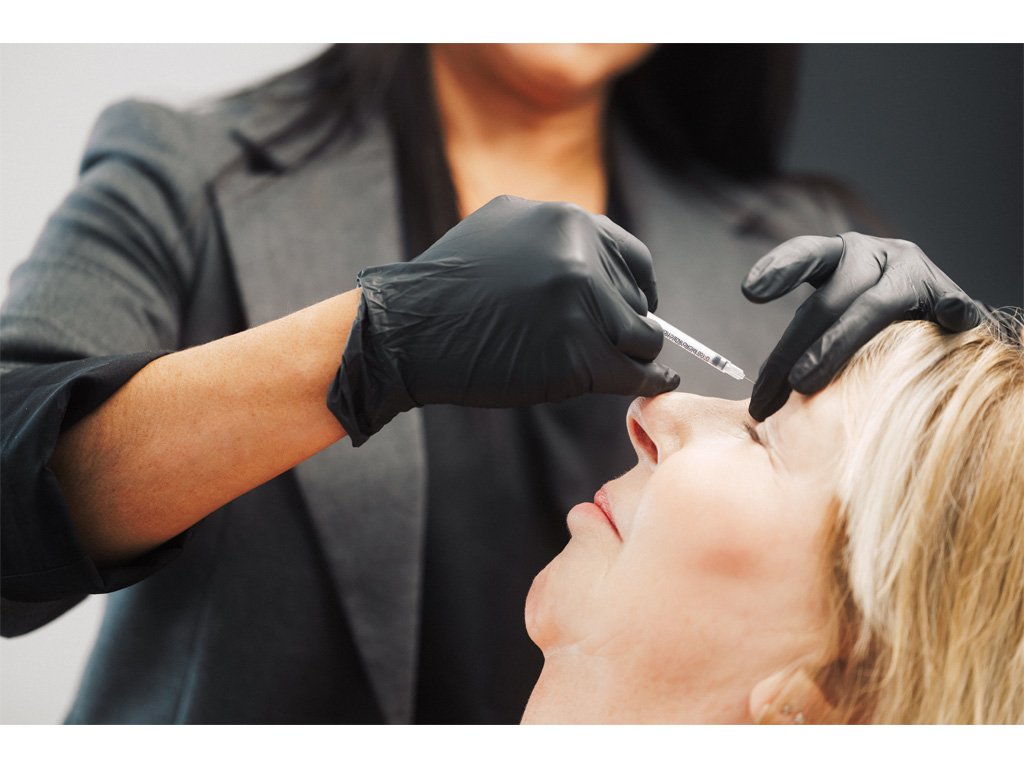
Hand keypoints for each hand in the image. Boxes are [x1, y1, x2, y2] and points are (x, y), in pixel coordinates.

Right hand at [328, 196, 678, 444]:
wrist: (408, 331)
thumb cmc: (447, 286)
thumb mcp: (503, 227)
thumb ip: (555, 234)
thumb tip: (602, 260)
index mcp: (568, 222)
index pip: (635, 260)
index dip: (640, 289)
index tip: (641, 307)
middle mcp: (581, 259)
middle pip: (638, 302)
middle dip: (630, 326)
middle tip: (615, 347)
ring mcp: (581, 307)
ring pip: (642, 339)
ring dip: (637, 357)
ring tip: (632, 369)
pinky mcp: (577, 356)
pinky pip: (632, 374)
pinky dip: (651, 383)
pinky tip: (658, 384)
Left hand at [742, 232, 981, 420]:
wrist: (935, 309)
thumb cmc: (863, 317)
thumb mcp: (829, 314)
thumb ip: (800, 338)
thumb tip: (759, 399)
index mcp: (841, 255)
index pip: (806, 254)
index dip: (779, 268)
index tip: (749, 291)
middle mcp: (878, 256)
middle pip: (831, 297)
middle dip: (795, 345)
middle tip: (768, 392)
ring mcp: (918, 274)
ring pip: (875, 305)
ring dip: (837, 344)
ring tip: (803, 385)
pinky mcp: (953, 298)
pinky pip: (954, 304)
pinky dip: (952, 310)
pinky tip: (949, 318)